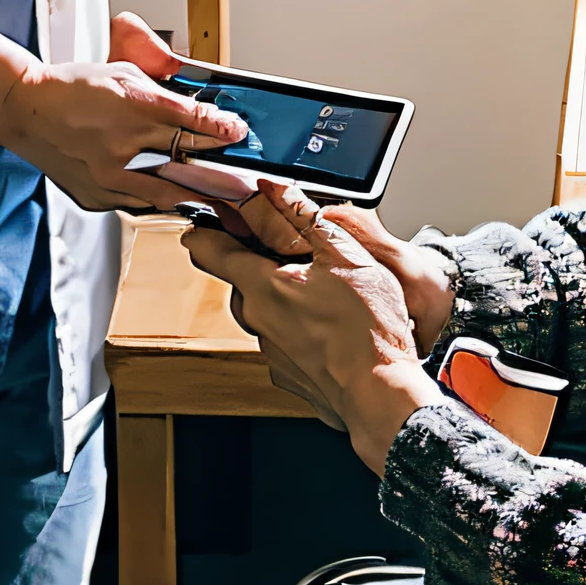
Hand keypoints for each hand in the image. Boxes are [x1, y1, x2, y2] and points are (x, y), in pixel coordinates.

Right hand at [0, 10, 249, 211]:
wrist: (26, 111)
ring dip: (197, 199)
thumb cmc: (73, 87)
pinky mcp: (96, 196)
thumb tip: (196, 107)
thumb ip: (161, 91)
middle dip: (220, 177)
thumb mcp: (122, 73)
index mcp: (131, 105)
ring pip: (165, 194)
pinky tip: (180, 204)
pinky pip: (138, 204)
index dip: (219, 129)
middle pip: (184, 164)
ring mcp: (108, 176)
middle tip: (246, 187)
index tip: (238, 134)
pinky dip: (159, 202)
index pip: (188, 121)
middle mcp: (122, 144)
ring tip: (226, 207)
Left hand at [180, 178, 457, 353]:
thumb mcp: (346, 255)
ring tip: (324, 292)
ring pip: (264, 311)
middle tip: (294, 253)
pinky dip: (299, 328)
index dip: (206, 229)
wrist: (380, 395)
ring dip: (283, 297)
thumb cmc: (368, 329)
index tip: (208, 219)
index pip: (209, 250)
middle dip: (259, 263)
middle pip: (241, 281)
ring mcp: (271, 352)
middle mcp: (258, 320)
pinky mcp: (288, 374)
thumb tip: (276, 189)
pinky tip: (331, 326)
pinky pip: (284, 340)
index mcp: (263, 286)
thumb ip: (305, 217)